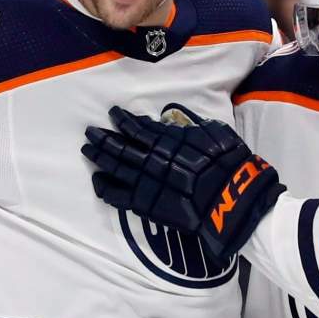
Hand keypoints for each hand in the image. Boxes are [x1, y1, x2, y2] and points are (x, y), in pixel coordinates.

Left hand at [81, 103, 284, 260]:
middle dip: (103, 137)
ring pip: (113, 167)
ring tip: (88, 149)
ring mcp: (144, 181)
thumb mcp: (211, 131)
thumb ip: (188, 127)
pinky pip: (116, 195)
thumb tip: (171, 122)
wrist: (230, 196)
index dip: (122, 119)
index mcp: (165, 139)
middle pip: (118, 145)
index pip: (136, 127)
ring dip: (99, 156)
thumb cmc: (227, 161)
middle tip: (90, 131)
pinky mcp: (144, 204)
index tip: (112, 113)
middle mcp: (149, 158)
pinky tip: (97, 180)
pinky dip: (104, 187)